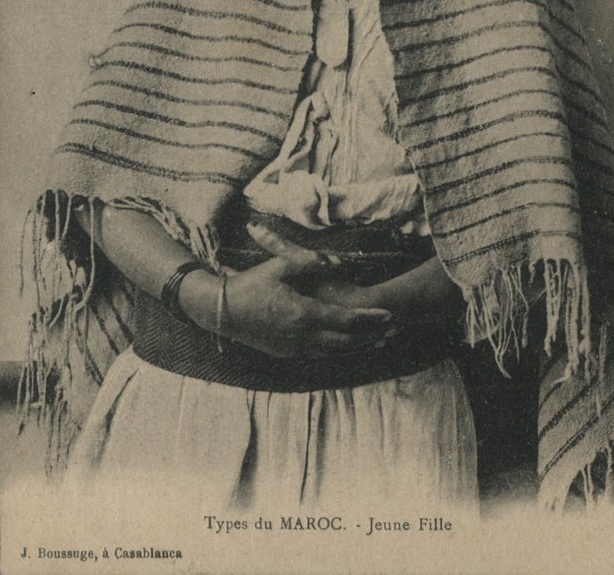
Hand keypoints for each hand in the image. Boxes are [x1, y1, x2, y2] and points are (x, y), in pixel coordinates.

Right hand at [222, 250, 394, 357]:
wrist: (221, 311)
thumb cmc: (250, 285)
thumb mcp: (279, 265)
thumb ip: (310, 260)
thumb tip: (337, 260)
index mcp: (302, 314)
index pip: (345, 320)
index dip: (370, 318)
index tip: (389, 314)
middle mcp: (301, 336)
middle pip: (345, 341)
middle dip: (370, 336)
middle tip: (392, 330)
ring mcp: (293, 348)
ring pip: (333, 352)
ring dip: (356, 347)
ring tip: (377, 341)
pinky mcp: (285, 353)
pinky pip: (318, 354)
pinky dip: (336, 350)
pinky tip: (345, 346)